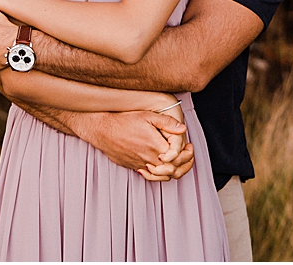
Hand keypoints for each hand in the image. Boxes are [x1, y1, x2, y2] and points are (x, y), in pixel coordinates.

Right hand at [74, 110, 188, 179]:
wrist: (102, 130)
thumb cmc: (124, 121)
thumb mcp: (147, 116)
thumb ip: (167, 123)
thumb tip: (183, 129)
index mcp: (156, 147)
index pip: (178, 158)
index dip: (187, 154)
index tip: (190, 147)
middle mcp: (149, 159)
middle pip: (173, 169)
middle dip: (184, 164)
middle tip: (187, 154)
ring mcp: (141, 165)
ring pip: (162, 176)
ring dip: (173, 170)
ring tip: (177, 161)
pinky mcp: (134, 167)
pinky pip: (150, 176)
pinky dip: (159, 173)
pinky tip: (161, 166)